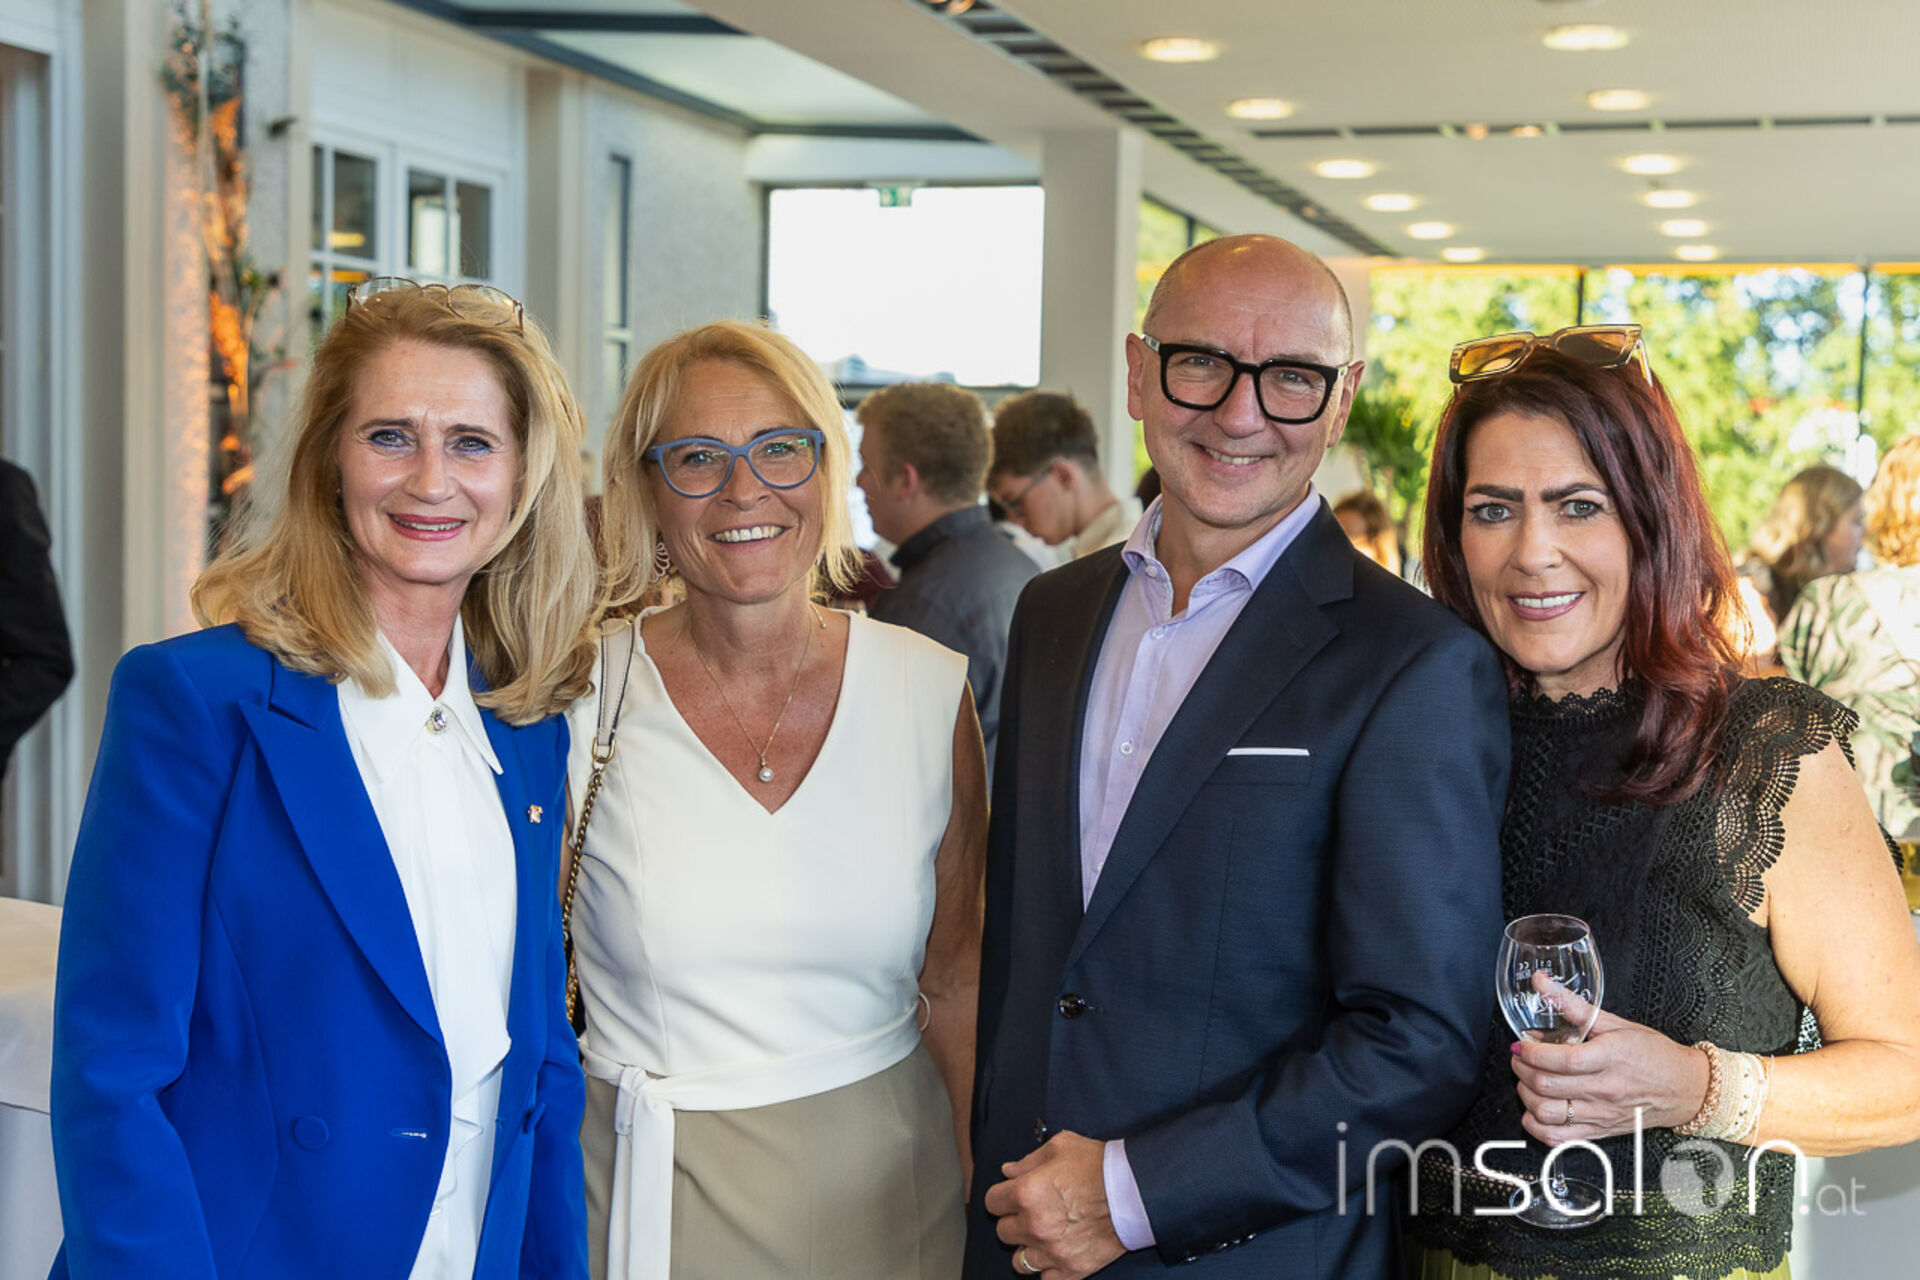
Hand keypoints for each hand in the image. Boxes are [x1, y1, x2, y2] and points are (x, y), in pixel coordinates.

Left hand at [981, 1131, 1127, 1278]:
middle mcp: (1034, 1225)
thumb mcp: (1061, 1146)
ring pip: (1019, 1261)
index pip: (991, 1202)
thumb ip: (1028, 1160)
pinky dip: (1049, 1270)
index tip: (1011, 1196)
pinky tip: (1056, 1255)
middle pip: (1003, 1232)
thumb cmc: (1100, 1166)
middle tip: (1031, 1213)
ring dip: (1027, 1248)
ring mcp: (1052, 1251)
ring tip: (1042, 1237)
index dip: (1001, 1197)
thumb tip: (1008, 1171)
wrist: (1136, 1191)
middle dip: (1014, 1221)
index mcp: (1026, 1193)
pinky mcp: (1072, 1269)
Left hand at [1511, 998, 1709, 1143]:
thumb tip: (1542, 983)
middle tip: (1520, 1057)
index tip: (1522, 1042)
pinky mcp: (1600, 1132)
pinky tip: (1535, 1111)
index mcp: (1609, 1058)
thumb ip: (1574, 1005)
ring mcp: (1601, 1115)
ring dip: (1526, 1096)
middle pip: (1547, 1086)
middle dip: (1522, 1068)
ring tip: (1526, 1081)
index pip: (1561, 1060)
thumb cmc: (1654, 1055)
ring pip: (1548, 1114)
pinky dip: (1538, 1127)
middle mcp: (1604, 1090)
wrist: (1685, 1088)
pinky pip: (1560, 1139)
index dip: (1532, 1051)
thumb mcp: (1617, 1023)